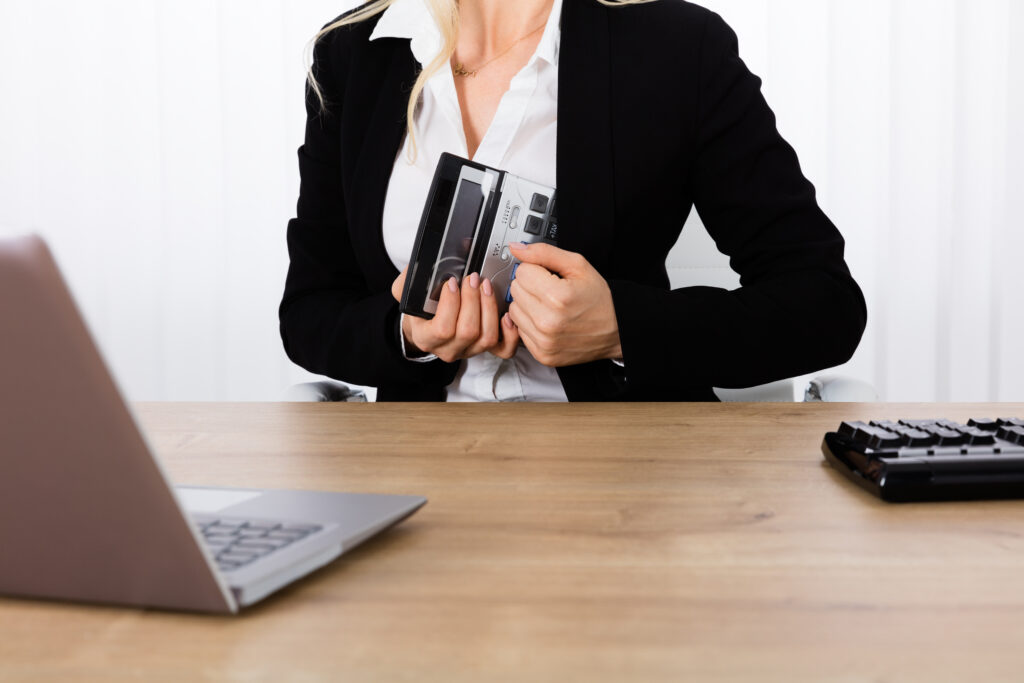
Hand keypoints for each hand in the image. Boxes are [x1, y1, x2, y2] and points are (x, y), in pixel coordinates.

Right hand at [391, 268, 519, 363]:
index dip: (451, 304)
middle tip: (473, 279)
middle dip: (473, 300)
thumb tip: (413, 271)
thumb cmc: (420, 310)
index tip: (452, 282)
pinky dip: (509, 333)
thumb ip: (405, 284)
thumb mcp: (406, 296)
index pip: (442, 329)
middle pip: (468, 331)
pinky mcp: (485, 349)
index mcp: (427, 338)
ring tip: (486, 287)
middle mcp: (448, 349)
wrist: (427, 326)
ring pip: (487, 337)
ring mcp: (469, 351)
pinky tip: (506, 314)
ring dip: (489, 308)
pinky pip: (503, 349)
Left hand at [506, 242, 622, 367]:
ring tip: (549, 306)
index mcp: (557, 296)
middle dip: (530, 286)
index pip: (522, 271)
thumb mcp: (578, 266)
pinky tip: (547, 321)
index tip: (549, 276)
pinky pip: (519, 330)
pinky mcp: (541, 354)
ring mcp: (544, 341)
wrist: (616, 331)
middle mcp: (548, 321)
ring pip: (513, 310)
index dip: (536, 269)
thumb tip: (516, 248)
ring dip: (527, 305)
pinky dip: (530, 324)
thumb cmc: (599, 299)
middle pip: (515, 290)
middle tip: (550, 290)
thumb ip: (544, 253)